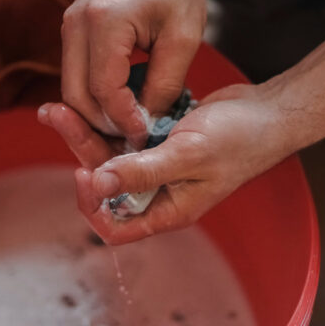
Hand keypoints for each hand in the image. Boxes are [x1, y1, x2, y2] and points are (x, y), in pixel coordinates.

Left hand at [38, 83, 290, 243]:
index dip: (92, 204)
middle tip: (56, 114)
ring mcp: (158, 168)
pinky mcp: (159, 142)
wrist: (268, 112)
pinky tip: (91, 100)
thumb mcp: (188, 154)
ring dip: (85, 132)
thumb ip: (143, 170)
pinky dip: (106, 122)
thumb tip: (97, 183)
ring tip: (58, 105)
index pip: (114, 225)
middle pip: (105, 183)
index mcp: (167, 210)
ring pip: (109, 156)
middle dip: (79, 150)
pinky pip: (123, 138)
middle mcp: (158, 193)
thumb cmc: (239, 138)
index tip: (81, 170)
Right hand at [61, 0, 206, 146]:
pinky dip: (95, 96)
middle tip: (134, 138)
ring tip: (131, 125)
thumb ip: (165, 83)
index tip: (145, 134)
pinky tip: (123, 104)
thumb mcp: (184, 37)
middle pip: (76, 96)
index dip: (123, 120)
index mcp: (105, 23)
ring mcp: (69, 27)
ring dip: (97, 113)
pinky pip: (76, 75)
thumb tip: (148, 122)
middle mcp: (76, 25)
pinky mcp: (72, 31)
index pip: (103, 91)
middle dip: (103, 124)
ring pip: (71, 90)